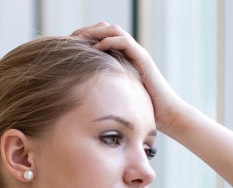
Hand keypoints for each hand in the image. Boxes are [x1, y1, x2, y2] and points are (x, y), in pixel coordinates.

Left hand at [70, 22, 188, 133]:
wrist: (165, 113)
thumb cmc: (141, 109)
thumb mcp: (114, 97)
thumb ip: (102, 91)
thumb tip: (80, 98)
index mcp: (122, 57)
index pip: (102, 37)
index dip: (86, 37)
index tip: (68, 44)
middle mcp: (129, 52)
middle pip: (106, 29)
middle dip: (87, 30)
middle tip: (70, 36)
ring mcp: (136, 53)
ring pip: (115, 31)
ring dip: (95, 31)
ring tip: (80, 37)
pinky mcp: (142, 59)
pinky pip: (125, 42)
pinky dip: (109, 41)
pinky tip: (95, 48)